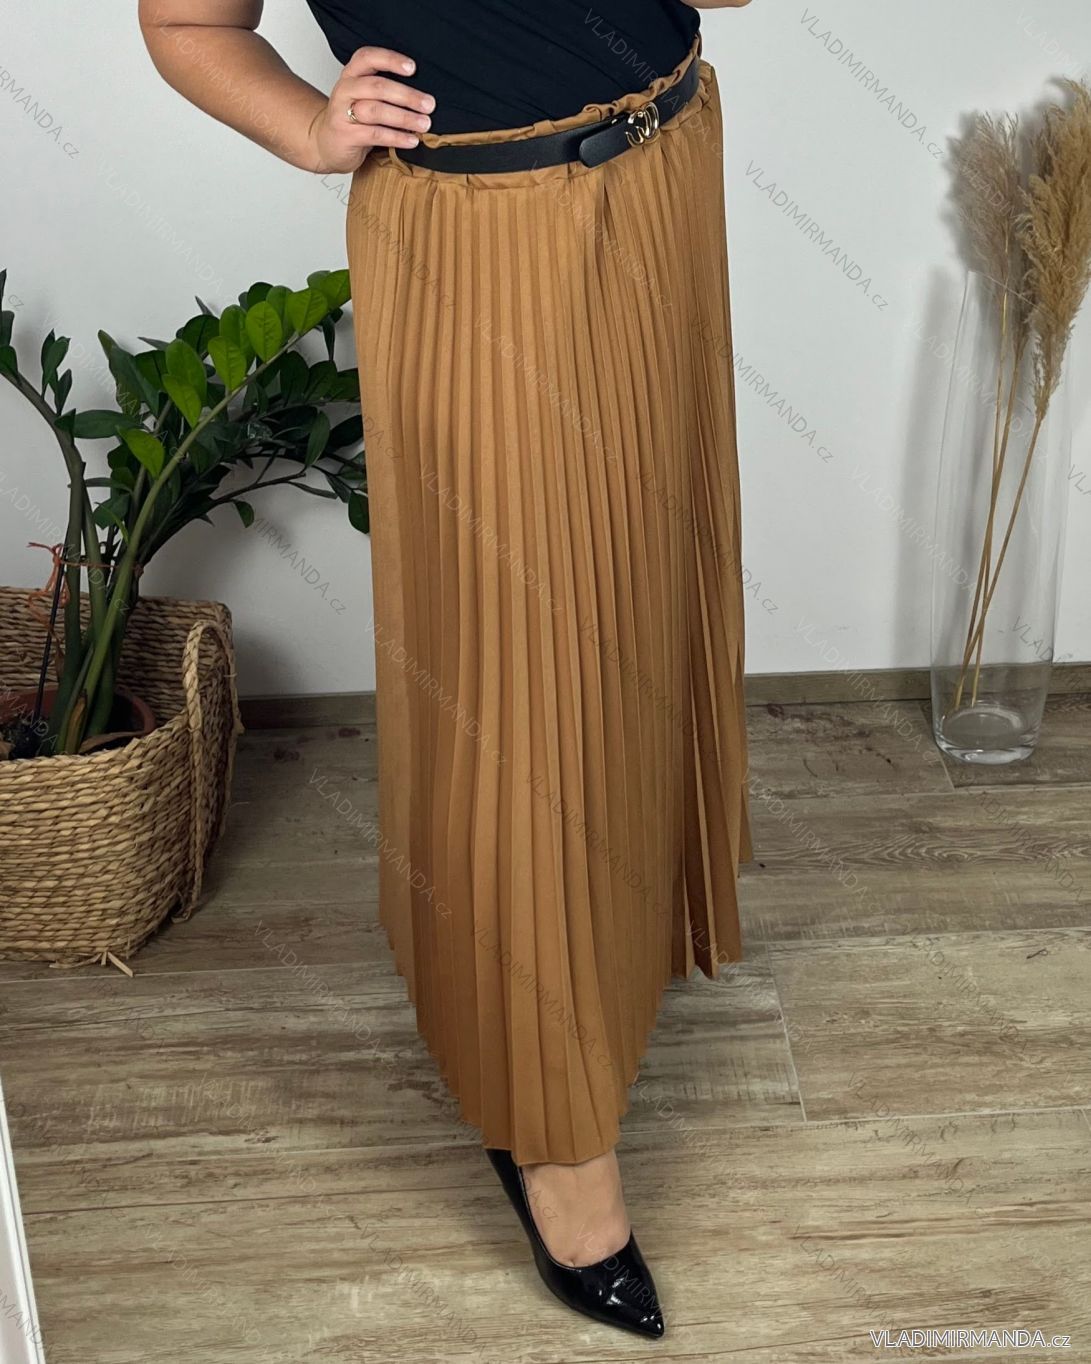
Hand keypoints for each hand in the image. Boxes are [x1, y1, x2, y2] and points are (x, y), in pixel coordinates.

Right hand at [307, 46, 434, 172]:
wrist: (326, 144)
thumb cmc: (353, 120)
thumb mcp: (364, 98)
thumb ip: (385, 91)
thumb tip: (423, 96)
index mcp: (351, 75)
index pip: (368, 58)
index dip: (390, 60)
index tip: (413, 68)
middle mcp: (345, 89)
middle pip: (377, 86)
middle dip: (407, 95)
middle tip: (429, 104)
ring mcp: (342, 112)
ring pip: (376, 110)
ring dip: (404, 117)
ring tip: (424, 124)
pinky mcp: (345, 135)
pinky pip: (374, 134)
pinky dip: (396, 137)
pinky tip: (412, 140)